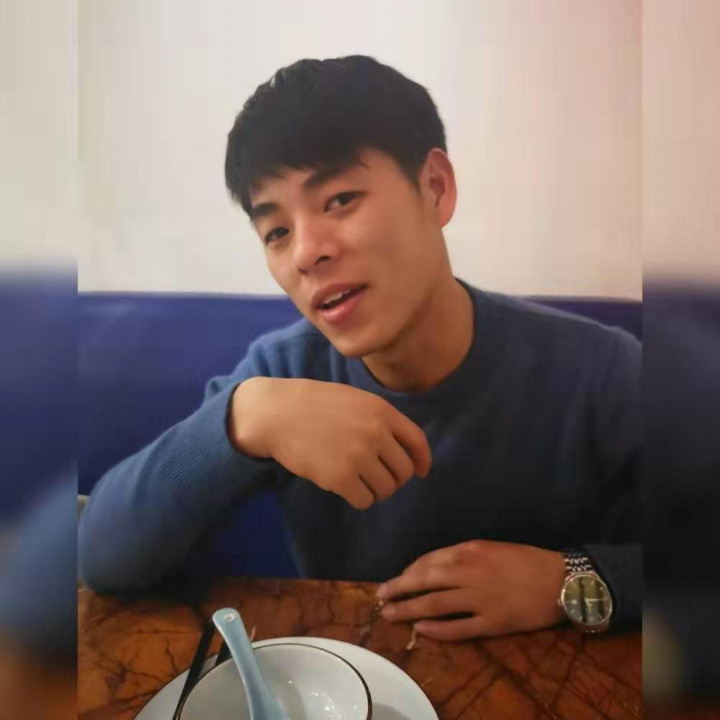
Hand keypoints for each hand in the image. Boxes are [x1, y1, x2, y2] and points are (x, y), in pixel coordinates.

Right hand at [229, 377, 431, 509]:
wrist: (277, 413)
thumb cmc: (313, 404)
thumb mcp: (354, 399)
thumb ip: (379, 419)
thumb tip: (402, 451)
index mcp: (381, 411)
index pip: (417, 442)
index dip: (422, 461)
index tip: (421, 472)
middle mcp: (375, 433)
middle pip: (403, 471)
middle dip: (395, 480)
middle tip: (379, 480)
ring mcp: (358, 455)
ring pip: (386, 489)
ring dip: (376, 491)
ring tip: (360, 483)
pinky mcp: (340, 477)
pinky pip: (364, 500)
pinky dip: (359, 499)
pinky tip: (347, 489)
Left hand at [376, 540, 566, 639]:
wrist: (561, 579)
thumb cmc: (525, 560)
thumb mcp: (491, 547)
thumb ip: (463, 556)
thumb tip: (435, 568)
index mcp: (469, 551)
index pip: (429, 561)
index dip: (409, 571)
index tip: (397, 579)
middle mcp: (470, 572)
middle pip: (424, 580)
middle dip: (398, 588)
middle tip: (380, 596)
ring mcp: (480, 598)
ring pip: (435, 603)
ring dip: (409, 608)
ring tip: (390, 613)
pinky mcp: (492, 622)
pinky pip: (458, 627)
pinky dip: (437, 628)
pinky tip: (422, 629)